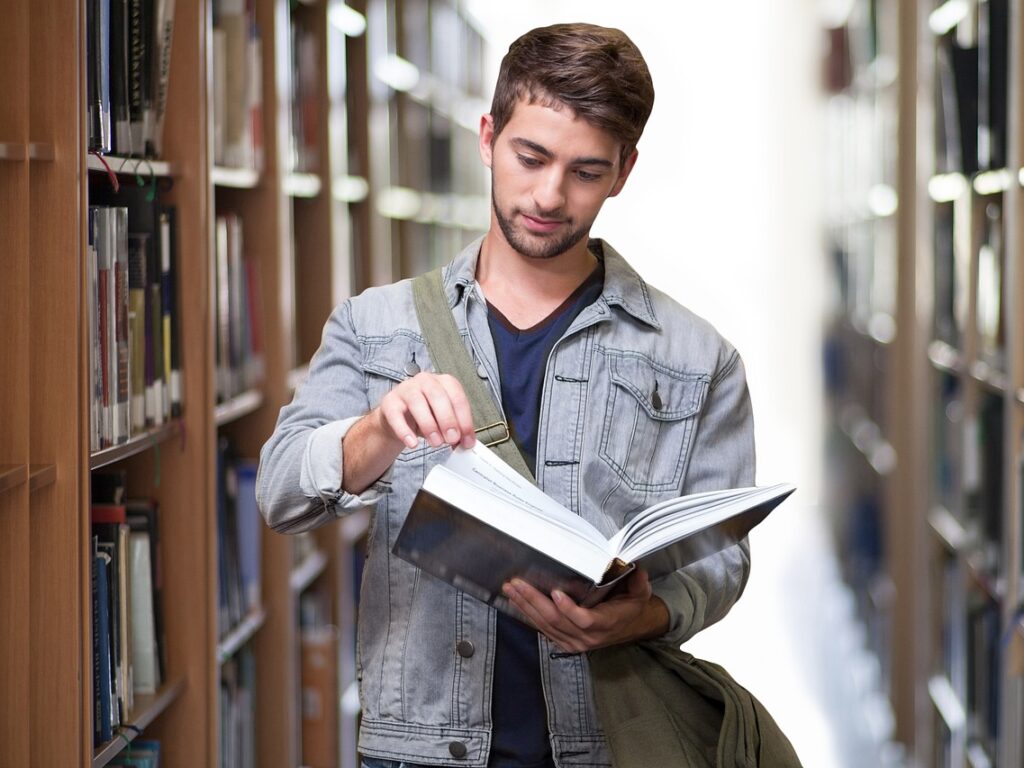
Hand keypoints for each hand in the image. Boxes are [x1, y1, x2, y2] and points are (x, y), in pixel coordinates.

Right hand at [377, 372, 475, 449]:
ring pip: (417, 402)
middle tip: (452, 439)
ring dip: (429, 425)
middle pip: (437, 396)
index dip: (464, 420)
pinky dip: (404, 431)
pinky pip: (396, 415)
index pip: (457, 397)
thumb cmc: (425, 415)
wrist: (397, 417)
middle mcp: (425, 381)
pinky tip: (412, 443)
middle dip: (447, 419)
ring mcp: (406, 389)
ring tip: (436, 443)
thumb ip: (456, 429)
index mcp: (444, 382)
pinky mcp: (389, 402)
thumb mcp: (444, 421)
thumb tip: (466, 443)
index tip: (467, 440)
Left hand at [502, 569, 669, 652]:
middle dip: (534, 601)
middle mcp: (588, 636)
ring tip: (511, 589)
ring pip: (546, 625)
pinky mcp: (564, 642)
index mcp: (606, 623)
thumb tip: (637, 569)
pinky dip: (529, 615)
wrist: (629, 627)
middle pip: (556, 621)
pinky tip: (517, 602)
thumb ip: (638, 582)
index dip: (568, 609)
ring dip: (526, 606)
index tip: (556, 592)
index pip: (584, 620)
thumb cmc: (630, 607)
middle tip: (517, 584)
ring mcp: (574, 642)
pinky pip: (543, 629)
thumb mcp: (640, 593)